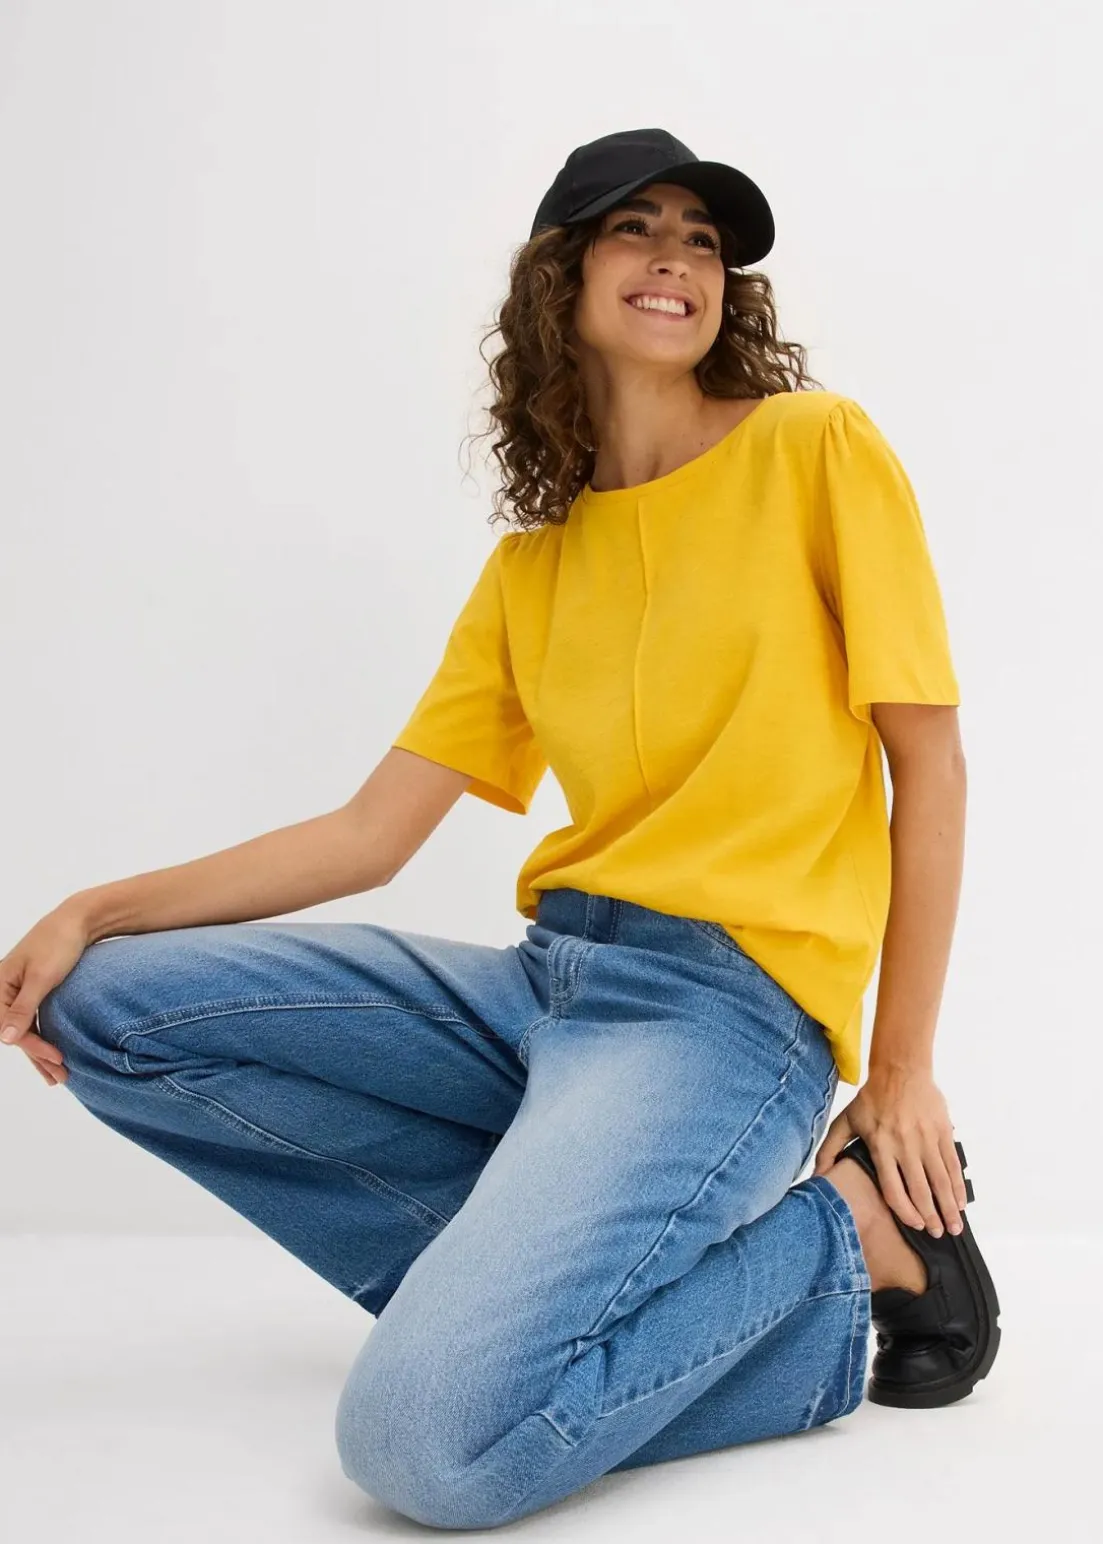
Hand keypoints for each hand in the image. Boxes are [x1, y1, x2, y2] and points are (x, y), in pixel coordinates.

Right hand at [0, 904, 91, 1086]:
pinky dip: (44, 1038)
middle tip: (61, 1077)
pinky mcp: (33, 992)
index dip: (32, 1045)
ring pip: (25, 1029)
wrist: (79, 920)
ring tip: (58, 1076)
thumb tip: (6, 1040)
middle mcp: (4, 989)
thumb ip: (23, 1008)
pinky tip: (53, 1055)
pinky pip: (34, 1021)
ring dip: (40, 1052)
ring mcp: (18, 991)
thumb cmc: (59, 943)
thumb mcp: (42, 977)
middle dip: (37, 1056)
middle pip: (15, 1031)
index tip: (57, 1057)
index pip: (7, 1026)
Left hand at [812, 1063, 967, 1235]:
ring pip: (940, 1180)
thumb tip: (817, 1176)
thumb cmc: (872, 1098)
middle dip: (931, 1216)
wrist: (900, 1070)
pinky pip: (952, 1164)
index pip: (894, 1189)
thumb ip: (830, 1148)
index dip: (906, 1212)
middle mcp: (905, 1146)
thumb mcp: (845, 1121)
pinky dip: (958, 1186)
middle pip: (921, 1190)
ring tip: (954, 1226)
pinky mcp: (943, 1132)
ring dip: (948, 1207)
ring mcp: (926, 1139)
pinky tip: (960, 1201)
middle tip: (938, 1234)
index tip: (914, 1225)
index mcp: (881, 1146)